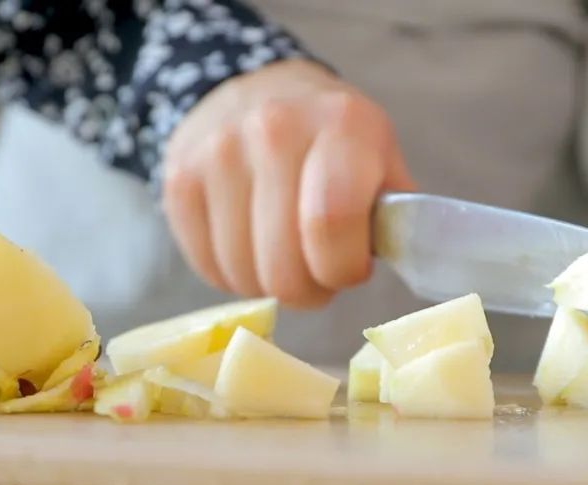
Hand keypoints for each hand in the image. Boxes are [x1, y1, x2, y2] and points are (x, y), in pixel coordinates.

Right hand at [162, 59, 413, 307]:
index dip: (343, 269)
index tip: (351, 268)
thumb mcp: (380, 161)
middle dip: (308, 289)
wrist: (256, 92)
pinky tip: (251, 248)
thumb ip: (396, 217)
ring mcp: (217, 153)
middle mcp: (273, 129)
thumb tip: (409, 264)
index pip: (331, 225)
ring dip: (269, 285)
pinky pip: (208, 269)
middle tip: (318, 272)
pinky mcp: (178, 180)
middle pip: (283, 267)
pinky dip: (233, 276)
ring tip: (285, 256)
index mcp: (341, 125)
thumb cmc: (333, 144)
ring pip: (243, 275)